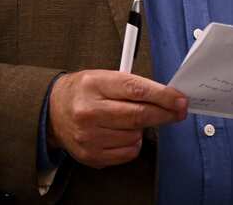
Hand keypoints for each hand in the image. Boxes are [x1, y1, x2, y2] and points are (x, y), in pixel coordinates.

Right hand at [47, 70, 187, 168]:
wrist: (52, 111)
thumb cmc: (83, 92)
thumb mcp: (102, 77)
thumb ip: (131, 85)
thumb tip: (166, 96)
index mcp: (94, 85)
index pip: (135, 89)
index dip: (163, 95)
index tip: (179, 99)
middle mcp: (89, 111)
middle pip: (138, 115)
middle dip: (164, 114)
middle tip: (178, 111)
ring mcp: (89, 136)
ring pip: (135, 135)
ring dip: (142, 128)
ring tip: (130, 120)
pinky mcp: (92, 155)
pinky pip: (128, 152)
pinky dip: (132, 143)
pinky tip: (122, 133)